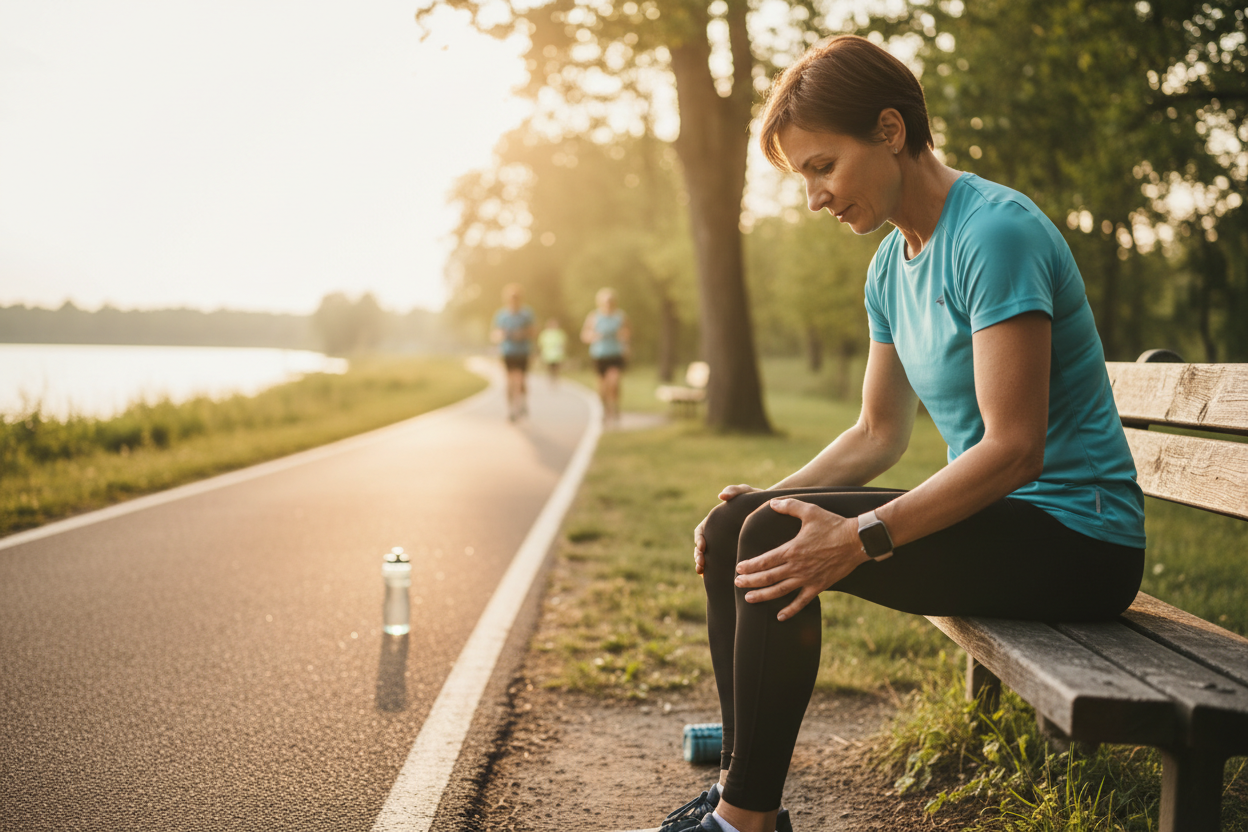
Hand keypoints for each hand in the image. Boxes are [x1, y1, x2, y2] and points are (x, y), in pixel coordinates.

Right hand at [692, 484, 760, 574]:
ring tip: (702, 572)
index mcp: (716, 521)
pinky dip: (713, 573)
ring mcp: (724, 546)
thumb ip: (735, 490)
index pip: (701, 531)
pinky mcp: (733, 555)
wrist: (772, 514)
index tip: (702, 546)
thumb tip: (721, 496)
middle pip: (700, 547)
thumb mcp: (747, 493)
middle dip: (698, 555)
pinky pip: (720, 566)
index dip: (699, 539)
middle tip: (701, 563)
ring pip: (708, 558)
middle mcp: (717, 535)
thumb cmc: (756, 500)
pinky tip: (712, 579)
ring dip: (702, 565)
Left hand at [734, 498, 869, 620]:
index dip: (750, 566)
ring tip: (749, 599)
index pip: (764, 561)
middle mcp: (796, 567)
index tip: (739, 569)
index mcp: (791, 550)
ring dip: (763, 596)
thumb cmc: (833, 524)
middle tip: (737, 584)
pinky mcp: (819, 586)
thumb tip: (772, 503)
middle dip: (750, 582)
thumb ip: (789, 506)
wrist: (856, 541)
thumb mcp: (809, 511)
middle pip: (768, 578)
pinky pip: (802, 602)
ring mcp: (807, 579)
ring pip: (780, 591)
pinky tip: (780, 616)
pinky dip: (790, 610)